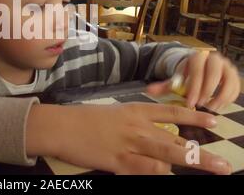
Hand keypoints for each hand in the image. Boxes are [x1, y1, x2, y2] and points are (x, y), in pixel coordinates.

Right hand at [26, 103, 231, 174]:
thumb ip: (136, 123)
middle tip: (224, 165)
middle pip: (175, 141)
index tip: (213, 122)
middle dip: (201, 154)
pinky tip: (168, 176)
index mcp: (134, 110)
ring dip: (190, 164)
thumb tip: (155, 135)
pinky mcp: (118, 162)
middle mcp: (137, 126)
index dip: (194, 118)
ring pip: (167, 156)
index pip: (171, 113)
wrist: (62, 125)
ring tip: (213, 170)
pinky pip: (146, 171)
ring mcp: (129, 144)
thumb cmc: (85, 118)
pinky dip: (159, 175)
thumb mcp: (114, 114)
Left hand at [147, 51, 240, 110]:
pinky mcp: (235, 77)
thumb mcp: (175, 79)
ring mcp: (227, 67)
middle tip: (200, 106)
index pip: (196, 69)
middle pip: (214, 73)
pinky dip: (228, 99)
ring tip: (210, 109)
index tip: (190, 103)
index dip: (194, 86)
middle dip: (207, 91)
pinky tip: (218, 108)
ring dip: (220, 97)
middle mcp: (214, 59)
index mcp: (197, 57)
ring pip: (228, 81)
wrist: (199, 69)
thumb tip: (149, 91)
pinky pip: (235, 88)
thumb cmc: (186, 76)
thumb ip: (164, 85)